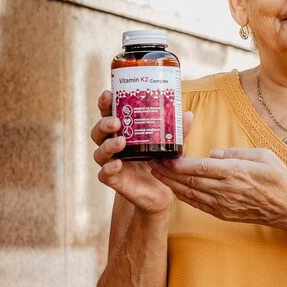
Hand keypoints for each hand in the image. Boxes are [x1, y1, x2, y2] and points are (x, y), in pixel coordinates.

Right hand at [90, 90, 192, 214]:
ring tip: (121, 142)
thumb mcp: (172, 145)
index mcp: (124, 132)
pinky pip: (104, 174)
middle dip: (104, 124)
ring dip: (108, 145)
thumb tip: (188, 114)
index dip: (105, 104)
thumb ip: (178, 131)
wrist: (162, 192)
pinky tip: (117, 164)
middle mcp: (114, 147)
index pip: (109, 115)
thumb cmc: (162, 163)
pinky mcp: (115, 180)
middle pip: (98, 132)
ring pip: (99, 152)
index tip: (108, 94)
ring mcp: (112, 163)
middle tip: (117, 121)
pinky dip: (109, 168)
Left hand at [148, 148, 286, 226]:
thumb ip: (236, 153)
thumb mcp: (264, 155)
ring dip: (171, 184)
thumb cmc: (279, 178)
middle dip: (168, 172)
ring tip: (156, 174)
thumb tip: (212, 154)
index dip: (178, 163)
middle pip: (189, 180)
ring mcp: (224, 204)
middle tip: (151, 162)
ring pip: (190, 193)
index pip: (200, 167)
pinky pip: (198, 204)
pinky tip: (174, 189)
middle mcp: (226, 190)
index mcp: (236, 172)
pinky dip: (183, 196)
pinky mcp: (223, 214)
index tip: (164, 156)